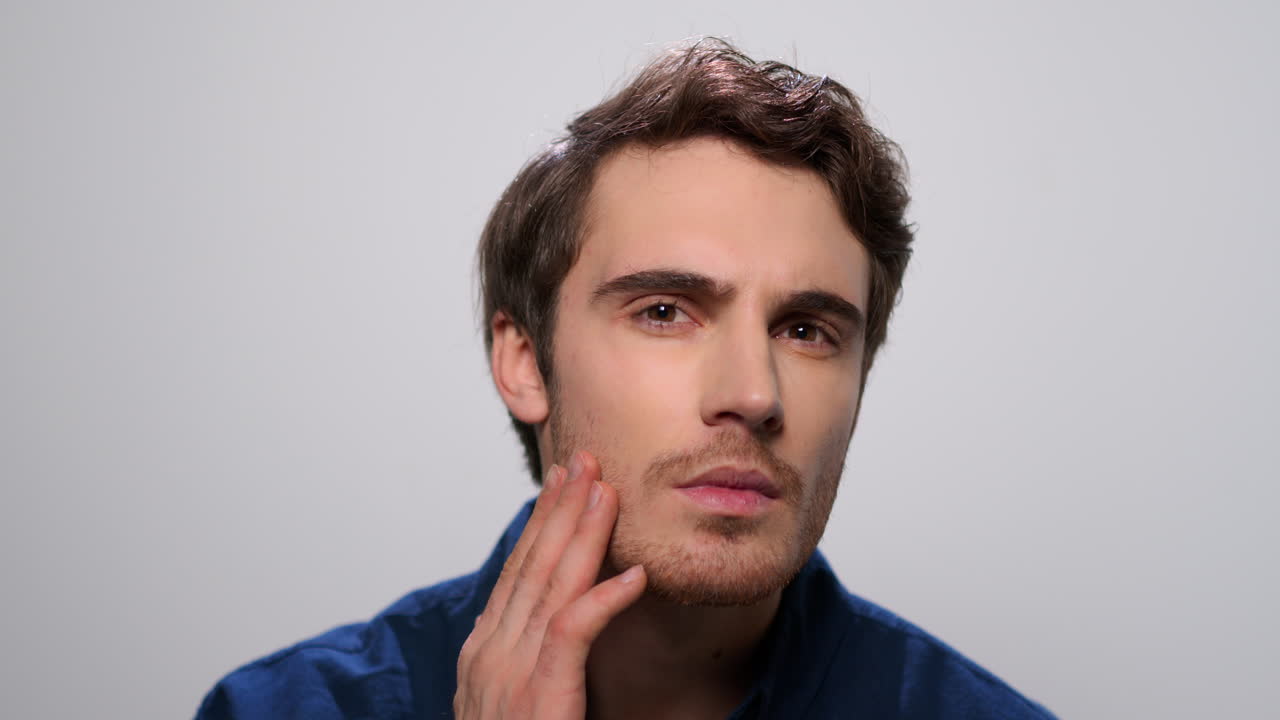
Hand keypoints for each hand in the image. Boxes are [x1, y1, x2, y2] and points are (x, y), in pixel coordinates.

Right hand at [454, 450, 646, 718]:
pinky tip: (634, 574)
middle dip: (560, 509)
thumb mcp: (515, 704)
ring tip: (608, 490)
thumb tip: (561, 634)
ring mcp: (509, 674)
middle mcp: (491, 654)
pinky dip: (603, 599)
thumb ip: (534, 666)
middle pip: (531, 565)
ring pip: (551, 585)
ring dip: (583, 533)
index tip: (564, 485)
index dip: (542, 524)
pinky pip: (573, 634)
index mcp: (486, 654)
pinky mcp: (539, 697)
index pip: (518, 574)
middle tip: (584, 460)